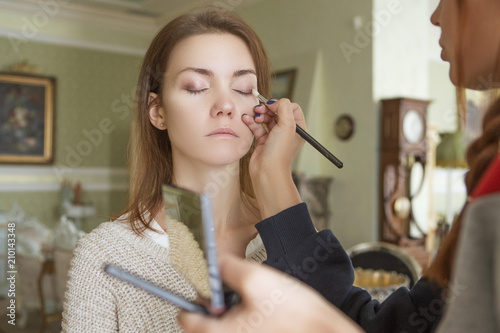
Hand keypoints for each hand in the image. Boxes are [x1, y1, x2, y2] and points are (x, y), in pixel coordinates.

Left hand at [178, 255, 363, 332]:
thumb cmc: (297, 317)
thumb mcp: (257, 280)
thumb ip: (228, 268)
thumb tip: (215, 263)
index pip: (186, 317)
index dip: (194, 295)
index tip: (205, 285)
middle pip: (204, 323)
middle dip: (216, 303)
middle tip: (233, 291)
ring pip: (224, 326)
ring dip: (232, 311)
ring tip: (253, 301)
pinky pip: (241, 330)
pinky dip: (246, 319)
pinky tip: (264, 311)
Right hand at [244, 98, 305, 173]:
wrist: (267, 171)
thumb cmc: (280, 152)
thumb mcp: (287, 125)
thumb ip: (283, 107)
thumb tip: (274, 102)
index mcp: (298, 128)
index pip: (292, 108)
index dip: (280, 104)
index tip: (271, 107)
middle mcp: (287, 132)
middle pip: (277, 112)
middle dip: (267, 108)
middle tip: (259, 109)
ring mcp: (275, 137)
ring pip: (266, 118)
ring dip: (259, 115)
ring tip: (253, 116)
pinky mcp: (263, 141)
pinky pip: (257, 127)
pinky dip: (251, 122)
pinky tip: (246, 119)